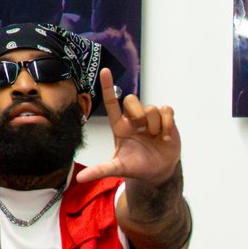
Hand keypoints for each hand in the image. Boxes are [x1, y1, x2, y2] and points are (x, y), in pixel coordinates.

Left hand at [79, 67, 180, 186]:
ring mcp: (150, 118)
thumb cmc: (136, 166)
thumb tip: (80, 178)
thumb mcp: (117, 168)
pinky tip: (166, 136)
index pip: (111, 102)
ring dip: (154, 126)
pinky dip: (167, 124)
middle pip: (132, 100)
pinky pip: (166, 110)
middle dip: (138, 114)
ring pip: (151, 108)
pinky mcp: (166, 119)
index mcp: (120, 126)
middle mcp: (134, 119)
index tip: (104, 70)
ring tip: (155, 138)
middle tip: (143, 131)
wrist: (158, 171)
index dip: (108, 86)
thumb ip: (100, 170)